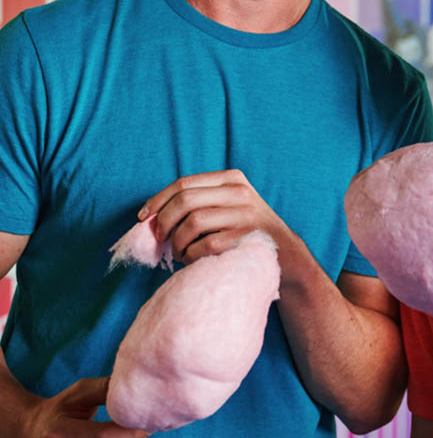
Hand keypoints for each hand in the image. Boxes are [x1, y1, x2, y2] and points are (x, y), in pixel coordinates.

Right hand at [18, 377, 147, 437]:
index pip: (102, 437)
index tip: (150, 419)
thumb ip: (105, 389)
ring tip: (133, 436)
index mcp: (57, 435)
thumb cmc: (61, 409)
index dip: (130, 430)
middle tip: (147, 424)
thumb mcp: (78, 392)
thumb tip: (136, 388)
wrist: (30, 436)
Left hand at [138, 169, 286, 263]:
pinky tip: (192, 259)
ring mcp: (244, 215)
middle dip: (164, 221)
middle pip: (185, 200)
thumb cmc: (246, 230)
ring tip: (179, 252)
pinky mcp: (244, 238)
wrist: (284, 253)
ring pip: (192, 222)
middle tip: (160, 238)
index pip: (184, 183)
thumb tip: (152, 215)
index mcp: (232, 179)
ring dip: (177, 242)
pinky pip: (203, 245)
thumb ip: (200, 201)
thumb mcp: (231, 204)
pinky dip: (190, 255)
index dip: (158, 200)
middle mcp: (239, 192)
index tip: (144, 217)